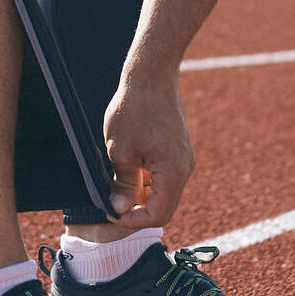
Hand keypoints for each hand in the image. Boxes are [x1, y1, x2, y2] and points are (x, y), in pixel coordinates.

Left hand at [102, 73, 195, 228]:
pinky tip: (127, 167)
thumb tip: (121, 210)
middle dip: (137, 210)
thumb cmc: (134, 109)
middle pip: (163, 206)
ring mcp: (182, 158)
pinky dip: (146, 180)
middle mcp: (184, 168)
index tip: (111, 212)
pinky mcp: (177, 149)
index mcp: (173, 172)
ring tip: (116, 182)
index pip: (158, 216)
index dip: (132, 221)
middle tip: (111, 202)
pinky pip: (163, 176)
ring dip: (140, 194)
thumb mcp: (121, 151)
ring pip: (162, 191)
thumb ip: (123, 184)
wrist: (151, 75)